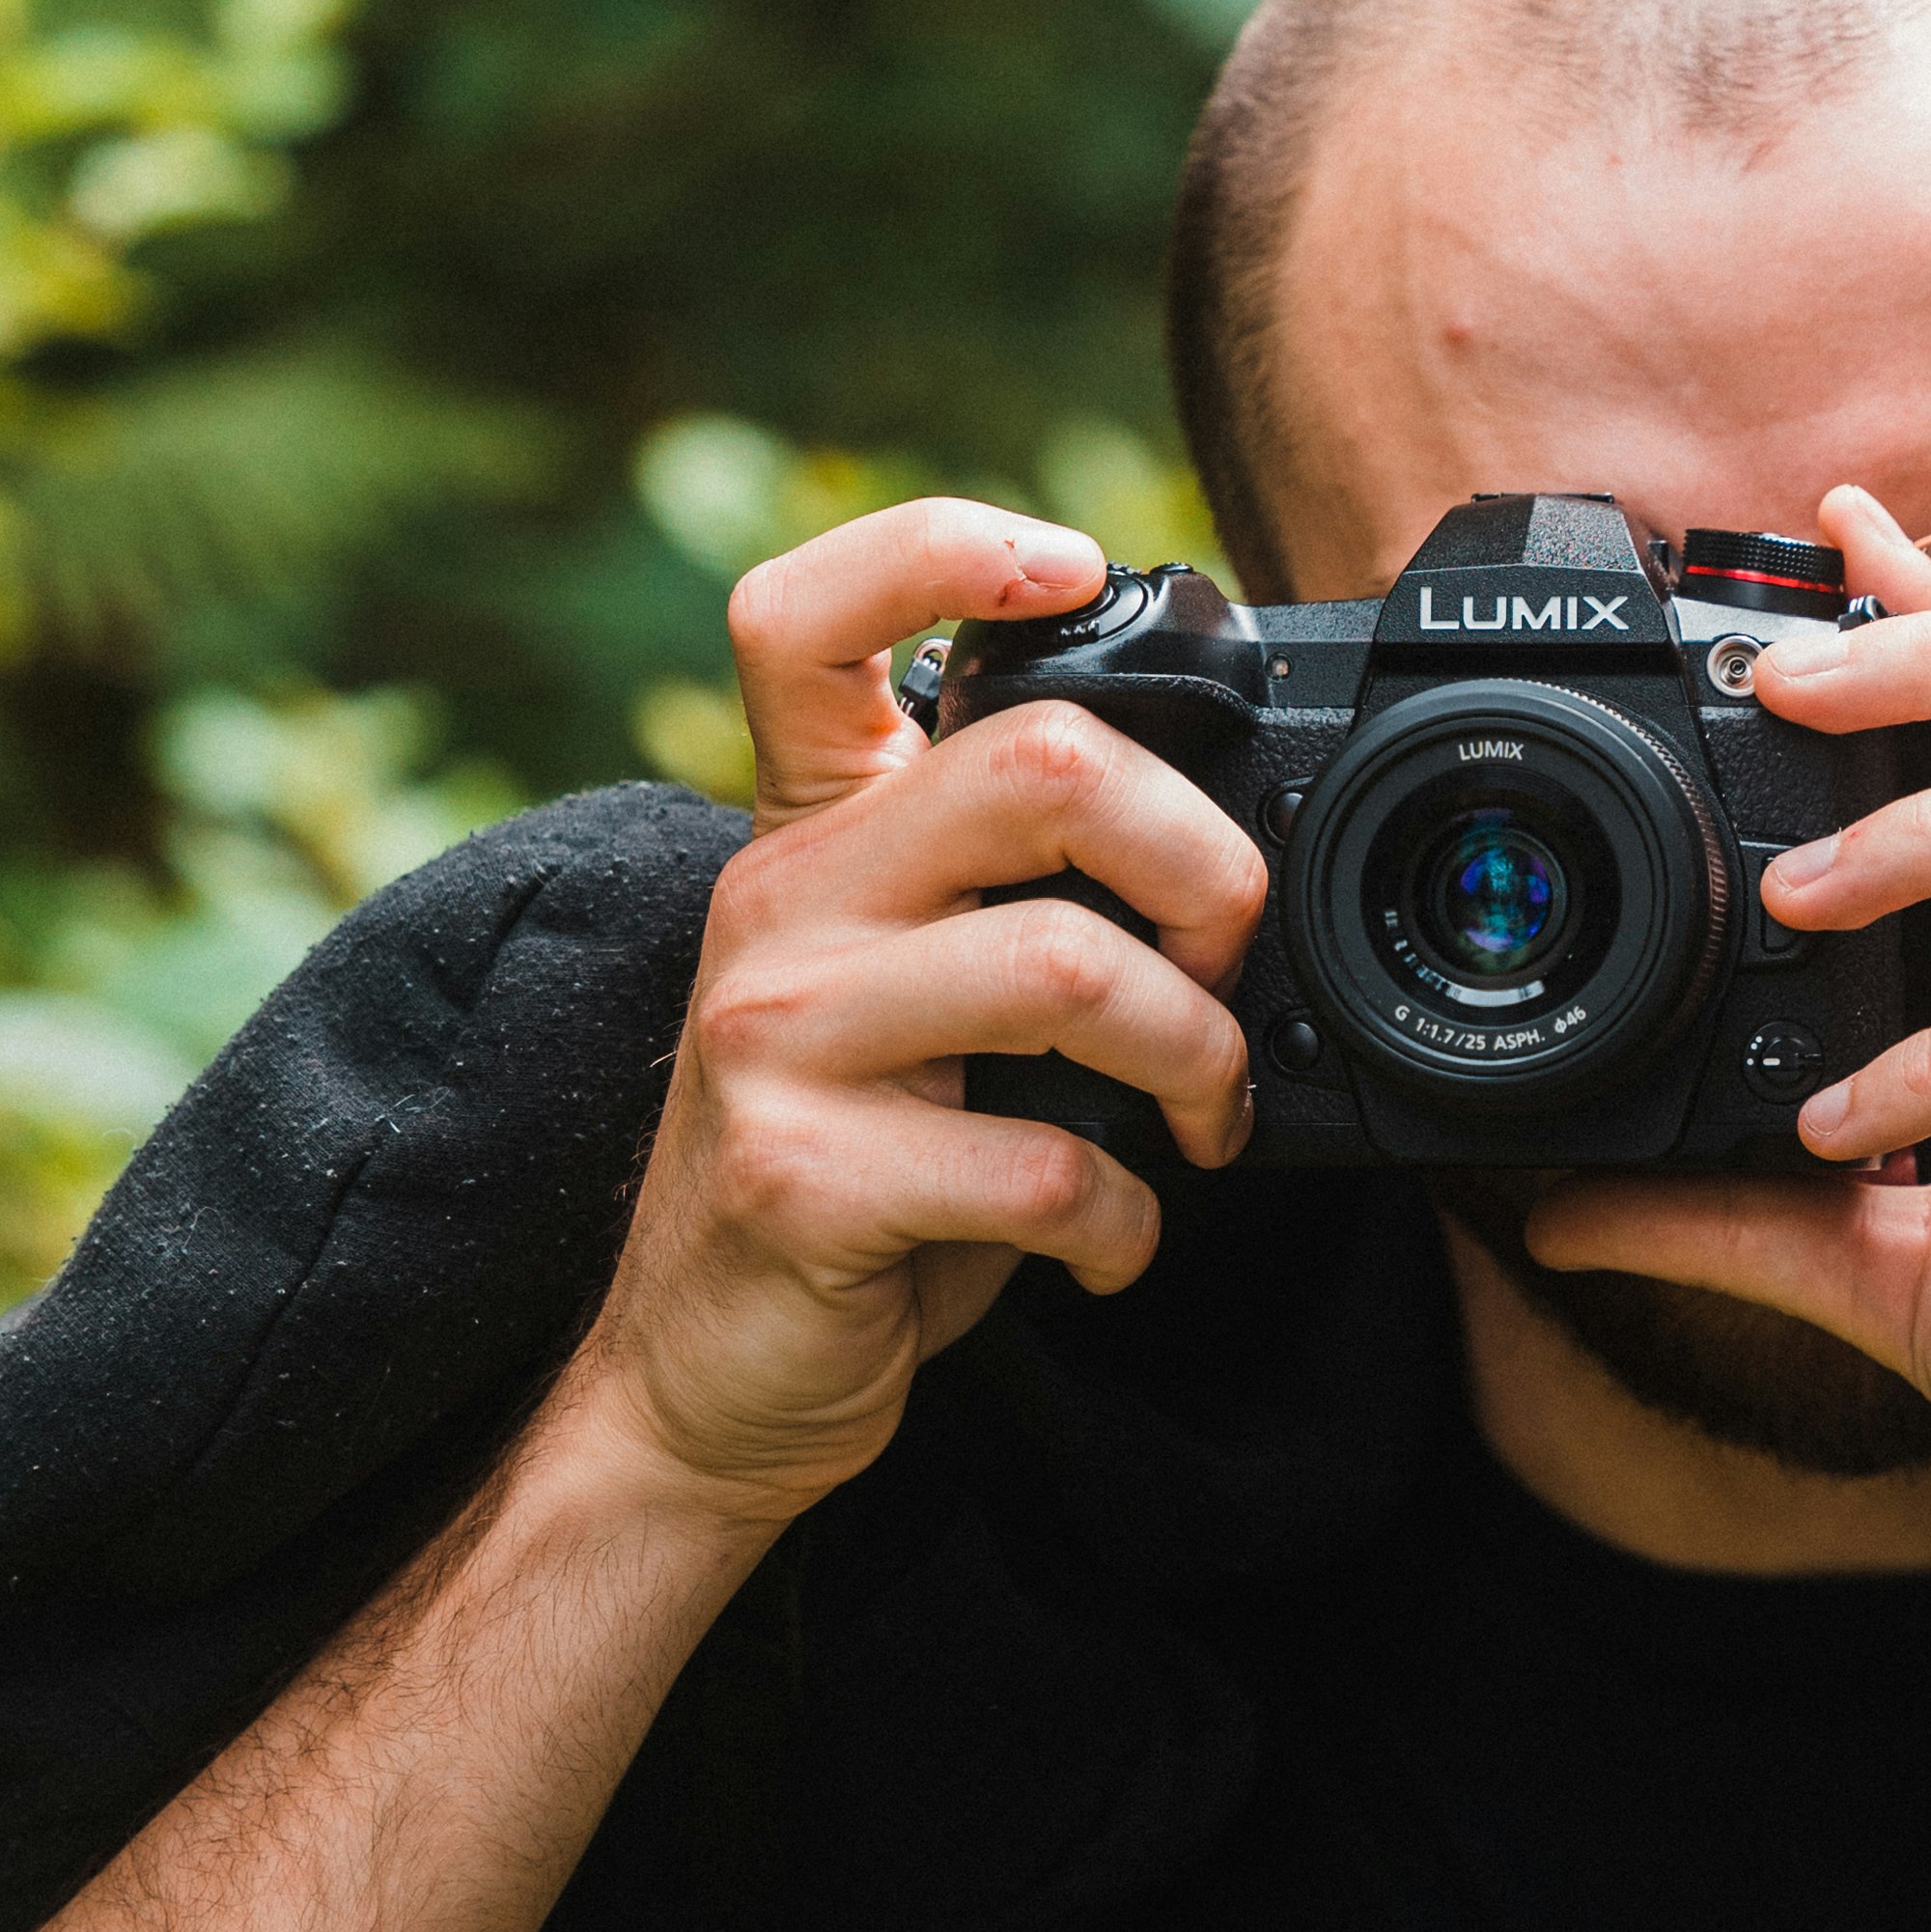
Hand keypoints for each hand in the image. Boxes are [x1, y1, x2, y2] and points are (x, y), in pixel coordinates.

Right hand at [561, 498, 1262, 1528]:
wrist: (704, 1385)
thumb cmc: (845, 1182)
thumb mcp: (897, 999)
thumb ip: (997, 901)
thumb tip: (1221, 861)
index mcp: (805, 838)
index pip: (805, 617)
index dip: (940, 545)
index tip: (1068, 561)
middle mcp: (779, 907)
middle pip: (1044, 770)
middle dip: (1202, 867)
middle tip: (1226, 958)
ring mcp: (779, 1039)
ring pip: (1075, 970)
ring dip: (1198, 1060)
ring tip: (1203, 1121)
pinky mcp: (806, 1178)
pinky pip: (1044, 1163)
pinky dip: (1127, 1219)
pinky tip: (1111, 1241)